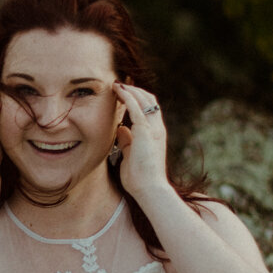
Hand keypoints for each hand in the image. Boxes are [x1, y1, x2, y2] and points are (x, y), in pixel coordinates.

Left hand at [113, 84, 170, 203]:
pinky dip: (127, 96)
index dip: (137, 98)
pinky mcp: (145, 131)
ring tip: (116, 84)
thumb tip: (121, 129)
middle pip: (149, 100)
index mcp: (155, 134)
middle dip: (134, 89)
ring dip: (130, 89)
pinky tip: (117, 90)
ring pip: (144, 100)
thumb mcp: (130, 154)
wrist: (149, 189)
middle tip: (118, 83)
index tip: (123, 92)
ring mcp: (153, 129)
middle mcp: (157, 128)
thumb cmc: (139, 178)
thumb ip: (127, 141)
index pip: (149, 109)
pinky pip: (136, 107)